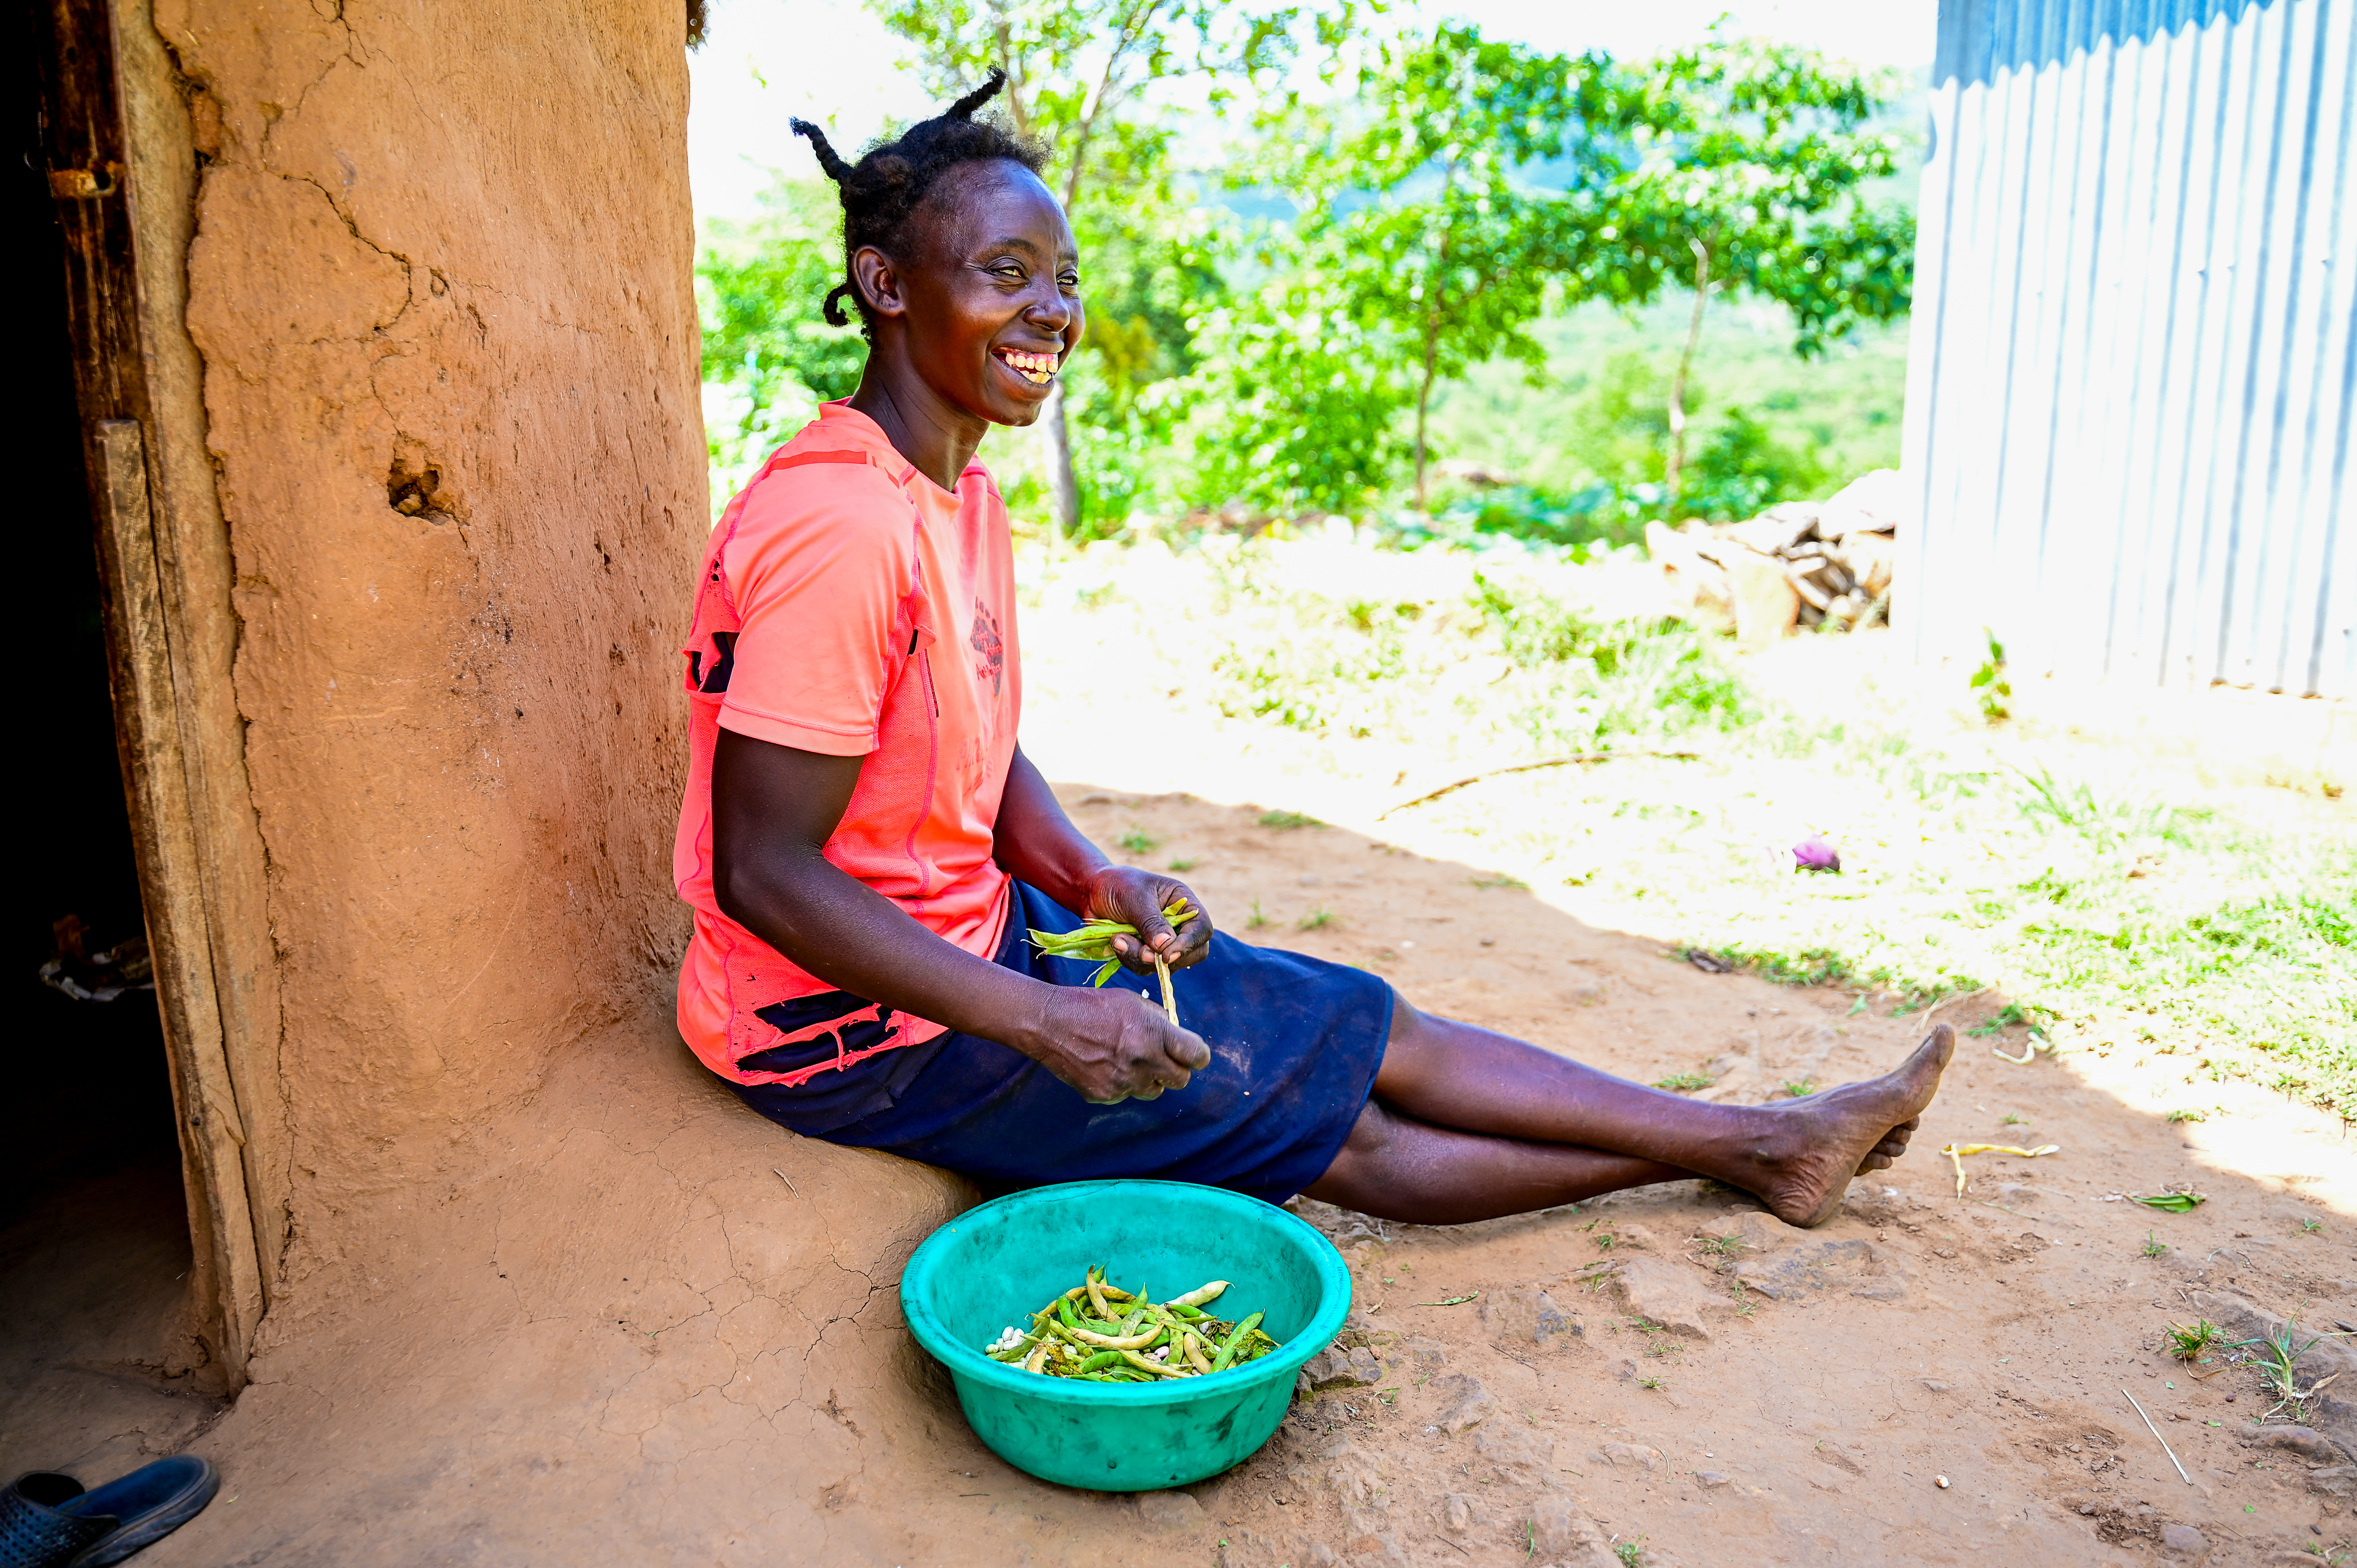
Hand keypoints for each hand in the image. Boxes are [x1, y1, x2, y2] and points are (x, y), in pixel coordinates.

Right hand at [1022, 983, 1213, 1103]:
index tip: (1193, 1055)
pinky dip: (1123, 1083)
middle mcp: (1143, 1060)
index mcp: (1153, 1033)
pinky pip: (1127, 1094)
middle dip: (1176, 1070)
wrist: (1049, 1023)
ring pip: (1154, 1091)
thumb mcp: (1132, 1002)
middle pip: (1181, 1080)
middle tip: (1163, 1058)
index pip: (1196, 1055)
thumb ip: (1159, 1021)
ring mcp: (1123, 1082)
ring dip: (1150, 1078)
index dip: (1198, 1056)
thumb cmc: (1093, 1006)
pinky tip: (1106, 1065)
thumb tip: (1176, 1037)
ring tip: (1129, 1059)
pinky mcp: (1105, 1095)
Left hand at [1080, 865, 1214, 975]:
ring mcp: (1162, 942)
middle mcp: (1178, 925)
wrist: (1092, 892)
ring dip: (1140, 958)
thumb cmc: (1117, 885)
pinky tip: (1116, 942)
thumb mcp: (1135, 898)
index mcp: (1183, 903)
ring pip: (1165, 966)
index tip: (1166, 955)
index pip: (1201, 929)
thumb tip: (1166, 947)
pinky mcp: (1145, 953)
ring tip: (1118, 939)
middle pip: (1191, 953)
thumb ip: (1151, 922)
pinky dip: (1129, 959)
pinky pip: (1144, 968)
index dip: (1189, 944)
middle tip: (1141, 953)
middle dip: (1165, 958)